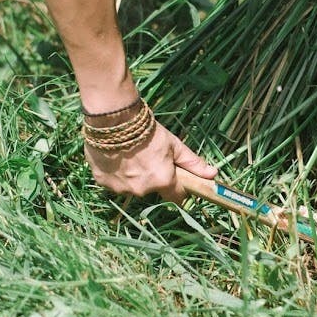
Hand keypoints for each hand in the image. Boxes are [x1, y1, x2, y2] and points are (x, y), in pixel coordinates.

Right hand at [85, 120, 217, 202]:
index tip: (174, 177)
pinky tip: (116, 156)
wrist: (114, 120)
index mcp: (163, 181)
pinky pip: (114, 182)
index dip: (177, 187)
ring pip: (131, 186)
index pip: (176, 196)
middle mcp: (142, 190)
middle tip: (148, 157)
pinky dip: (116, 173)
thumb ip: (192, 163)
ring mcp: (121, 188)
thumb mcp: (174, 145)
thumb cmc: (148, 131)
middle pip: (152, 189)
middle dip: (152, 177)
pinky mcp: (103, 183)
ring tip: (130, 155)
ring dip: (132, 176)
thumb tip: (213, 174)